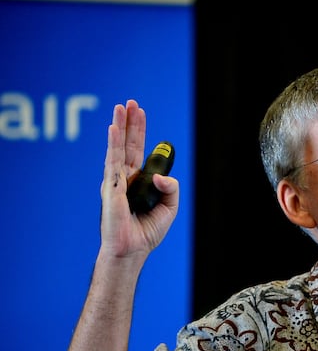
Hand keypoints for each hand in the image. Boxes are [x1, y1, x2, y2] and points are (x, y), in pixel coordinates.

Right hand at [99, 99, 178, 260]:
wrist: (133, 248)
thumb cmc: (148, 231)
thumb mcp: (170, 207)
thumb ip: (171, 188)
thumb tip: (162, 175)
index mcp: (137, 180)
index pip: (138, 150)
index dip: (140, 131)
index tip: (140, 112)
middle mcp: (124, 177)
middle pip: (127, 144)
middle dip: (129, 122)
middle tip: (129, 102)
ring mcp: (116, 181)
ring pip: (118, 148)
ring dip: (119, 126)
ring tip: (120, 107)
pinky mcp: (112, 188)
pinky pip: (112, 162)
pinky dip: (113, 144)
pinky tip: (113, 129)